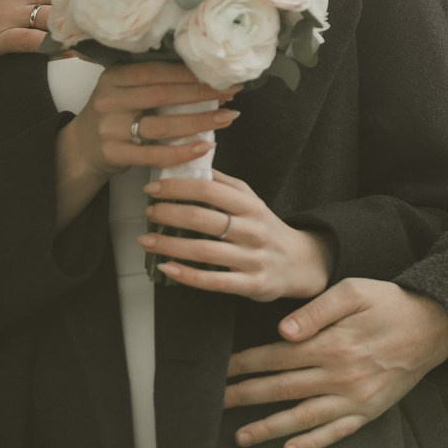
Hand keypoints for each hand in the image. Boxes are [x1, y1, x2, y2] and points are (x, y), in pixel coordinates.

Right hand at [54, 63, 236, 227]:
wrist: (80, 148)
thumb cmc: (114, 114)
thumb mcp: (122, 90)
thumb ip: (151, 81)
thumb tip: (201, 72)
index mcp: (114, 77)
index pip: (157, 71)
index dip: (190, 73)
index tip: (219, 74)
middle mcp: (109, 100)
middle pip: (163, 95)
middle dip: (201, 93)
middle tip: (231, 93)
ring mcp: (109, 128)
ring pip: (162, 125)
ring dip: (199, 121)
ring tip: (227, 118)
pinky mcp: (113, 154)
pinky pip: (154, 154)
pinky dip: (182, 152)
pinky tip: (205, 147)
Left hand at [141, 171, 334, 301]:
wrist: (300, 263)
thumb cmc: (266, 229)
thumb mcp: (252, 201)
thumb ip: (226, 184)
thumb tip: (196, 163)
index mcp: (251, 206)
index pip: (209, 190)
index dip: (178, 187)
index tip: (153, 189)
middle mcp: (252, 230)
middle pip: (203, 219)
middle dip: (169, 214)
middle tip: (149, 213)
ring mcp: (252, 258)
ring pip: (204, 250)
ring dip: (169, 245)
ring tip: (146, 240)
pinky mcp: (251, 284)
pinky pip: (214, 281)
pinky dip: (187, 275)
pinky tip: (166, 267)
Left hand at [223, 279, 447, 447]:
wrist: (434, 325)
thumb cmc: (390, 303)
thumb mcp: (354, 291)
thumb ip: (316, 310)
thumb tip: (282, 332)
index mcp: (331, 344)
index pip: (276, 357)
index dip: (245, 364)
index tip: (221, 371)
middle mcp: (339, 376)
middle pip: (281, 389)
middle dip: (244, 397)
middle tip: (216, 404)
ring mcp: (354, 398)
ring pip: (302, 417)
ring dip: (268, 428)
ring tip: (240, 437)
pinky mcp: (369, 411)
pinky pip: (335, 433)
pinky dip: (311, 443)